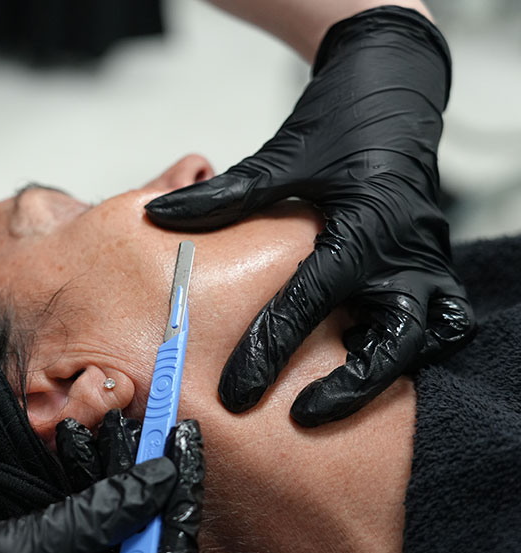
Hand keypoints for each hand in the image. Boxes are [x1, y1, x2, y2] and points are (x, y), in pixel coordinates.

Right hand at [0, 411, 203, 552]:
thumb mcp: (38, 547)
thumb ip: (101, 514)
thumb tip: (160, 479)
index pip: (167, 541)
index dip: (182, 487)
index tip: (183, 437)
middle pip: (147, 522)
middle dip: (147, 467)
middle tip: (154, 420)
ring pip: (116, 510)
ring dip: (113, 463)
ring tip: (109, 422)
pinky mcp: (57, 548)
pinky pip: (84, 509)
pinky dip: (82, 473)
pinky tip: (72, 440)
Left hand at [144, 7, 474, 425]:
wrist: (395, 88)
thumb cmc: (341, 120)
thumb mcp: (284, 156)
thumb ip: (226, 195)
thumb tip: (160, 215)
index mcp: (365, 226)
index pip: (312, 301)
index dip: (269, 349)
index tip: (235, 391)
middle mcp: (405, 252)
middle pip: (393, 341)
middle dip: (350, 387)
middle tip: (302, 415)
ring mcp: (427, 259)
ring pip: (425, 337)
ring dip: (386, 371)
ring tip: (336, 394)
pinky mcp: (433, 262)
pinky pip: (440, 318)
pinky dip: (413, 342)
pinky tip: (372, 353)